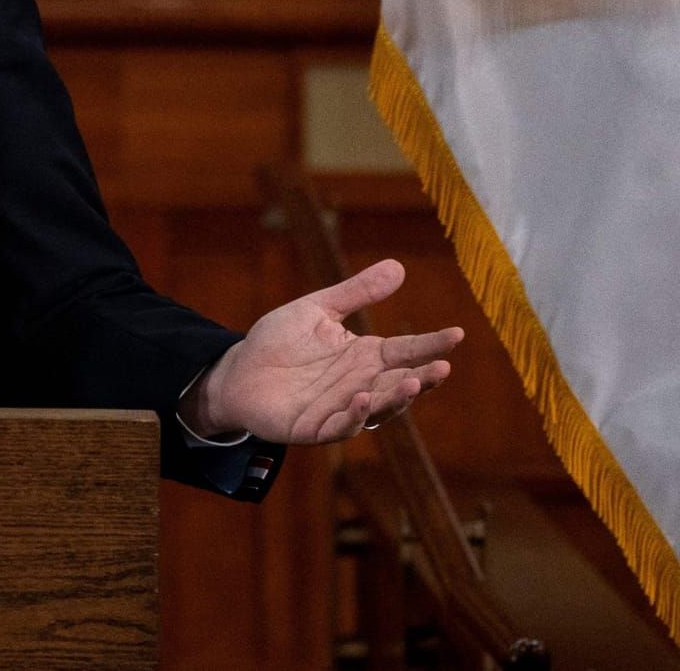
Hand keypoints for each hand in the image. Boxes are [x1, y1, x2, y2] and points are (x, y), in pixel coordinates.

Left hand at [181, 259, 461, 443]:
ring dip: (397, 399)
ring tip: (414, 382)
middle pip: (400, 384)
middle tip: (442, 367)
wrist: (237, 371)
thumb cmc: (279, 341)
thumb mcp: (318, 309)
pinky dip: (355, 415)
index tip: (457, 333)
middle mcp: (361, 385)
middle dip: (423, 378)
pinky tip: (362, 398)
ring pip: (379, 409)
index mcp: (366, 357)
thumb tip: (399, 266)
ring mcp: (342, 409)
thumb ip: (356, 292)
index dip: (431, 344)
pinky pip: (342, 426)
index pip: (406, 350)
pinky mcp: (315, 429)